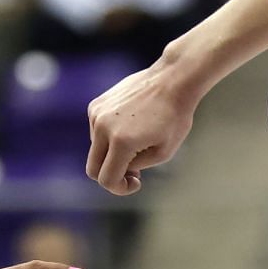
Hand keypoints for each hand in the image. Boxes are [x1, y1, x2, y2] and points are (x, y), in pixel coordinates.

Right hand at [86, 62, 198, 195]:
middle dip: (111, 176)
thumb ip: (136, 166)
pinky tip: (131, 127)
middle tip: (133, 172)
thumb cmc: (174, 117)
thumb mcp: (163, 153)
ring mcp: (96, 114)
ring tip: (138, 145)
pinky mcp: (96, 105)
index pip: (107, 179)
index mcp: (121, 142)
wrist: (172, 80)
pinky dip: (109, 137)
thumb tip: (120, 169)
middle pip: (93, 169)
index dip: (120, 189)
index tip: (135, 183)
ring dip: (112, 154)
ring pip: (95, 150)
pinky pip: (96, 132)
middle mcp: (102, 127)